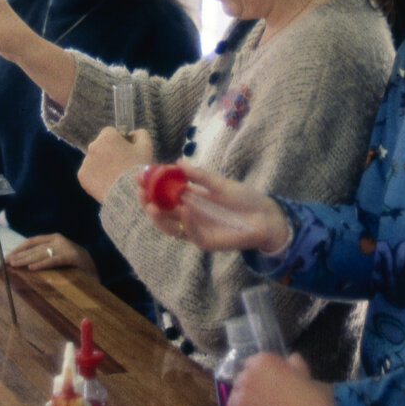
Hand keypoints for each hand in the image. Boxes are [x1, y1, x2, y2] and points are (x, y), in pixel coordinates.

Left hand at [4, 233, 97, 275]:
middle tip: (7, 262)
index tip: (8, 256)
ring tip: (15, 265)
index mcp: (55, 238)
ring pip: (41, 254)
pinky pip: (53, 261)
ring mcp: (66, 248)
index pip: (32, 241)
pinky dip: (42, 265)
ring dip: (26, 260)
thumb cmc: (77, 263)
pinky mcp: (72, 257)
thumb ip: (46, 255)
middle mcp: (59, 240)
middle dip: (19, 256)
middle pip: (34, 248)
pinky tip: (32, 269)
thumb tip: (25, 262)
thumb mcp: (60, 255)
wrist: (100, 264)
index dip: (19, 249)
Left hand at [79, 125, 153, 202]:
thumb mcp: (146, 147)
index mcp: (107, 136)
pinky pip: (89, 174)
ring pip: (94, 160)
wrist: (129, 192)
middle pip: (100, 146)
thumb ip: (140, 134)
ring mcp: (86, 162)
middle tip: (121, 166)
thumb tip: (132, 133)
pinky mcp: (82, 176)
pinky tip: (107, 183)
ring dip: (101, 165)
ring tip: (115, 176)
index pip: (110, 132)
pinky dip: (96, 178)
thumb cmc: (138, 167)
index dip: (118, 141)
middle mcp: (93, 146)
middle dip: (108, 152)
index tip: (125, 151)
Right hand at [138, 163, 290, 252]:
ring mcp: (195, 230)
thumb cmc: (243, 199)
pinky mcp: (205, 242)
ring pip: (170, 227)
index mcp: (189, 202)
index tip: (139, 176)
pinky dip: (186, 222)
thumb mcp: (219, 183)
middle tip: (140, 191)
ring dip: (159, 217)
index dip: (150, 188)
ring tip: (150, 204)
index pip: (163, 196)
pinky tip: (184, 209)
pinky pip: (191, 233)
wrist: (265, 216)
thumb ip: (199, 176)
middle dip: (147, 202)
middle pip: (161, 213)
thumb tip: (177, 163)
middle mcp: (188, 217)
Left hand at [223, 352, 335, 405]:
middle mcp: (247, 379)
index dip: (255, 378)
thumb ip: (293, 364)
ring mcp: (240, 402)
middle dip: (246, 396)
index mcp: (263, 362)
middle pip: (238, 387)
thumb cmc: (313, 400)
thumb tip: (291, 359)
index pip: (249, 366)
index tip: (261, 387)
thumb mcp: (305, 374)